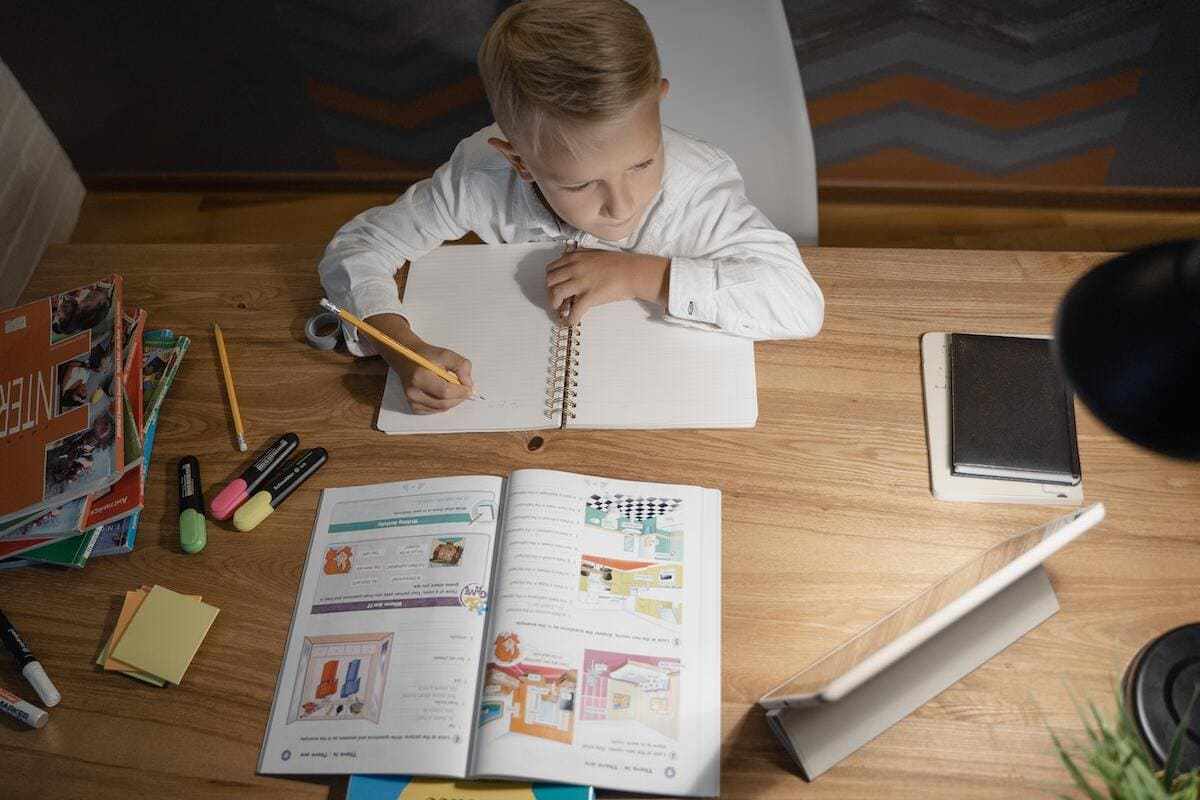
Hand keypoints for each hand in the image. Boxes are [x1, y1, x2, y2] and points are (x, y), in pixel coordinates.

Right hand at [364, 314, 473, 413]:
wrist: (407, 359)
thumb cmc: (426, 356)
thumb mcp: (446, 354)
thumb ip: (461, 366)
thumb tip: (468, 384)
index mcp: (419, 377)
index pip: (445, 391)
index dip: (461, 391)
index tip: (469, 388)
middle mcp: (413, 391)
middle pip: (444, 402)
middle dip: (459, 397)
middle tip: (465, 390)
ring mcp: (412, 401)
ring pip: (442, 408)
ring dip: (453, 401)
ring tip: (454, 389)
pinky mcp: (414, 407)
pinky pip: (436, 410)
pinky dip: (444, 404)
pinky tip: (443, 394)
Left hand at [546, 248, 669, 325]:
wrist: (634, 272)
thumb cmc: (619, 264)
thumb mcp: (595, 253)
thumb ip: (580, 256)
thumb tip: (570, 260)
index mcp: (575, 257)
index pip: (551, 268)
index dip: (551, 280)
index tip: (555, 286)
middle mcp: (575, 269)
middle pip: (550, 281)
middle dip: (550, 292)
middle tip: (557, 300)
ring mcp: (581, 283)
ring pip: (556, 294)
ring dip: (555, 305)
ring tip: (561, 310)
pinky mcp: (589, 297)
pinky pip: (573, 311)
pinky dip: (570, 319)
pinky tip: (571, 322)